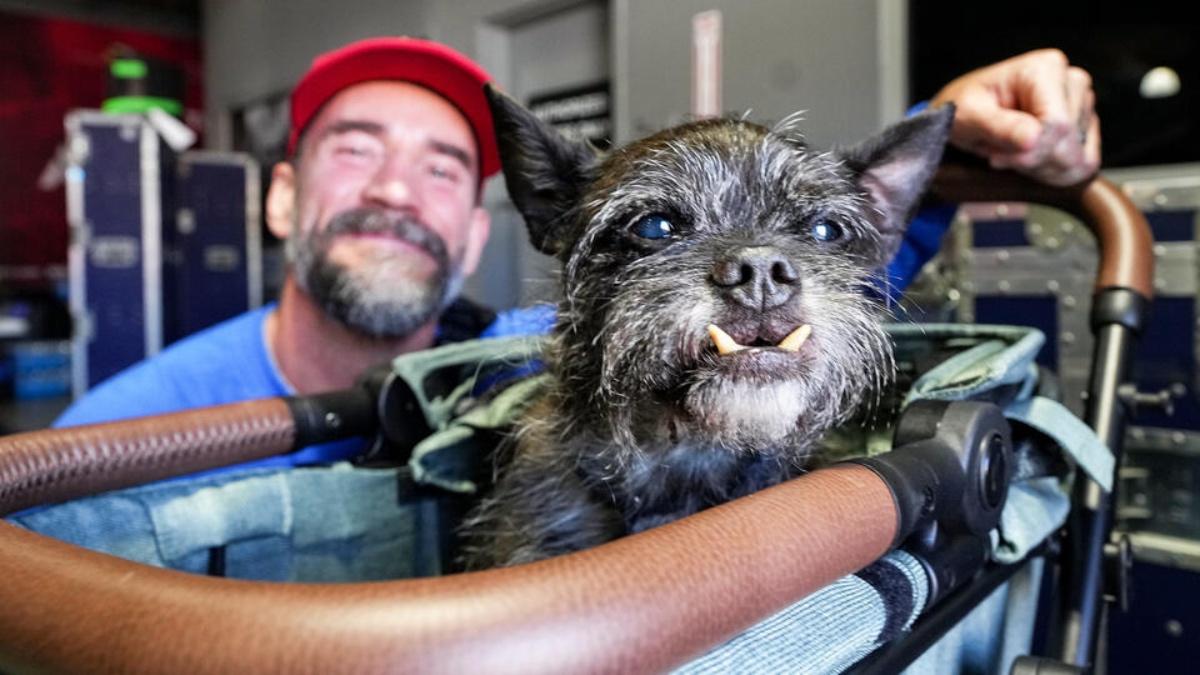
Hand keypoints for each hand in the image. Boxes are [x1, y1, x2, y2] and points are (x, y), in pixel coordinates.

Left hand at [931, 48, 1099, 185]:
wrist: (967, 113)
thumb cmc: (964, 108)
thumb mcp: (968, 116)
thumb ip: (998, 127)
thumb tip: (1033, 139)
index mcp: (1045, 69)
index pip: (1058, 125)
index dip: (1029, 152)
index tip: (995, 158)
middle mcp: (1071, 81)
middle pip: (1069, 145)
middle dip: (1032, 162)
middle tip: (999, 154)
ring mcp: (1082, 103)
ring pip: (1077, 158)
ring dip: (1038, 168)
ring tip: (1010, 153)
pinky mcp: (1085, 126)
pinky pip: (1084, 164)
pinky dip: (1054, 173)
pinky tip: (1028, 162)